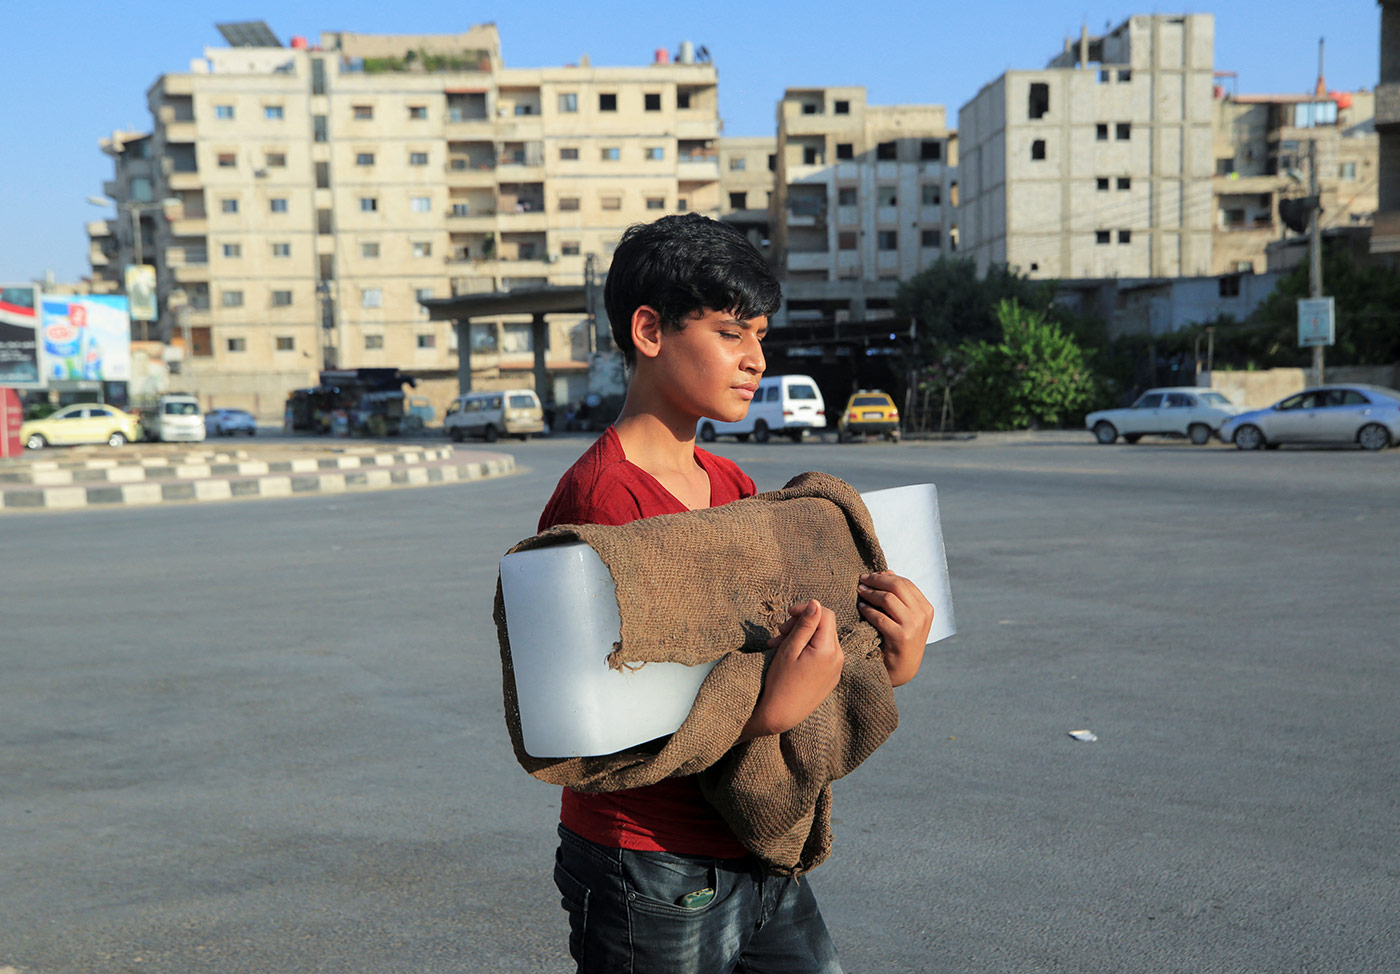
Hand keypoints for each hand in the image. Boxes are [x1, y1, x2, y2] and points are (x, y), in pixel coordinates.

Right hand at [741, 600, 843, 739]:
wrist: (781, 715)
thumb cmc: (781, 681)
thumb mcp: (790, 648)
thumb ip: (805, 625)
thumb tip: (816, 603)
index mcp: (828, 649)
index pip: (825, 614)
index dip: (806, 609)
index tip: (788, 614)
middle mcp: (838, 658)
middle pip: (824, 627)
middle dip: (801, 624)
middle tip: (779, 632)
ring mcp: (836, 669)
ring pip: (822, 640)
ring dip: (802, 637)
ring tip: (778, 644)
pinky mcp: (831, 677)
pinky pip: (823, 655)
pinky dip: (808, 650)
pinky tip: (790, 656)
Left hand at [856, 571, 932, 685]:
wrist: (903, 670)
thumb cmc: (900, 640)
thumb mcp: (905, 617)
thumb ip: (899, 596)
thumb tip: (888, 571)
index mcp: (926, 608)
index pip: (905, 583)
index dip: (886, 576)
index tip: (870, 575)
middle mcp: (923, 615)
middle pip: (897, 586)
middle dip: (877, 580)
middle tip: (862, 580)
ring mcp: (913, 626)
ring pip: (888, 598)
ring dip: (870, 593)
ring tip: (860, 591)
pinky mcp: (901, 637)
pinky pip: (880, 616)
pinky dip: (868, 609)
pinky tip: (861, 607)